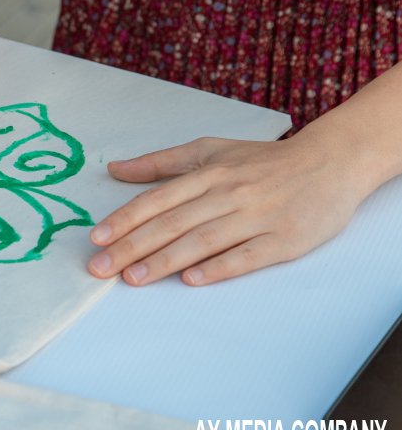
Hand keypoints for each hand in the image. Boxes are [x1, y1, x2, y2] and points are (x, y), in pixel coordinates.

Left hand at [87, 132, 364, 285]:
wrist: (331, 162)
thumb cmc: (262, 160)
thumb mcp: (210, 150)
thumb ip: (162, 162)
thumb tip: (115, 169)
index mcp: (208, 173)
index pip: (157, 200)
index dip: (125, 220)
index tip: (96, 239)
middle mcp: (228, 193)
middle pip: (172, 223)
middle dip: (132, 247)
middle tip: (99, 268)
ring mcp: (257, 216)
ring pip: (203, 240)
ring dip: (165, 261)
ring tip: (133, 278)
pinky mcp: (284, 239)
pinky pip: (247, 256)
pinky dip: (219, 267)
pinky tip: (192, 279)